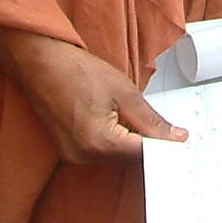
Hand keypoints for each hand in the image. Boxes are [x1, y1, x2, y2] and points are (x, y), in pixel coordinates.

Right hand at [0, 30, 184, 164]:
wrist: (40, 63)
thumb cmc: (77, 71)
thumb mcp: (124, 92)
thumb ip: (151, 120)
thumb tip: (175, 137)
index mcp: (100, 142)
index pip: (144, 155)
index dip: (165, 147)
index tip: (181, 140)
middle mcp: (84, 156)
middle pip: (130, 159)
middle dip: (149, 144)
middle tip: (166, 127)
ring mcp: (74, 156)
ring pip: (116, 157)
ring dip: (131, 142)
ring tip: (134, 116)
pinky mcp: (68, 152)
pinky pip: (101, 152)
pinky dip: (114, 141)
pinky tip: (119, 121)